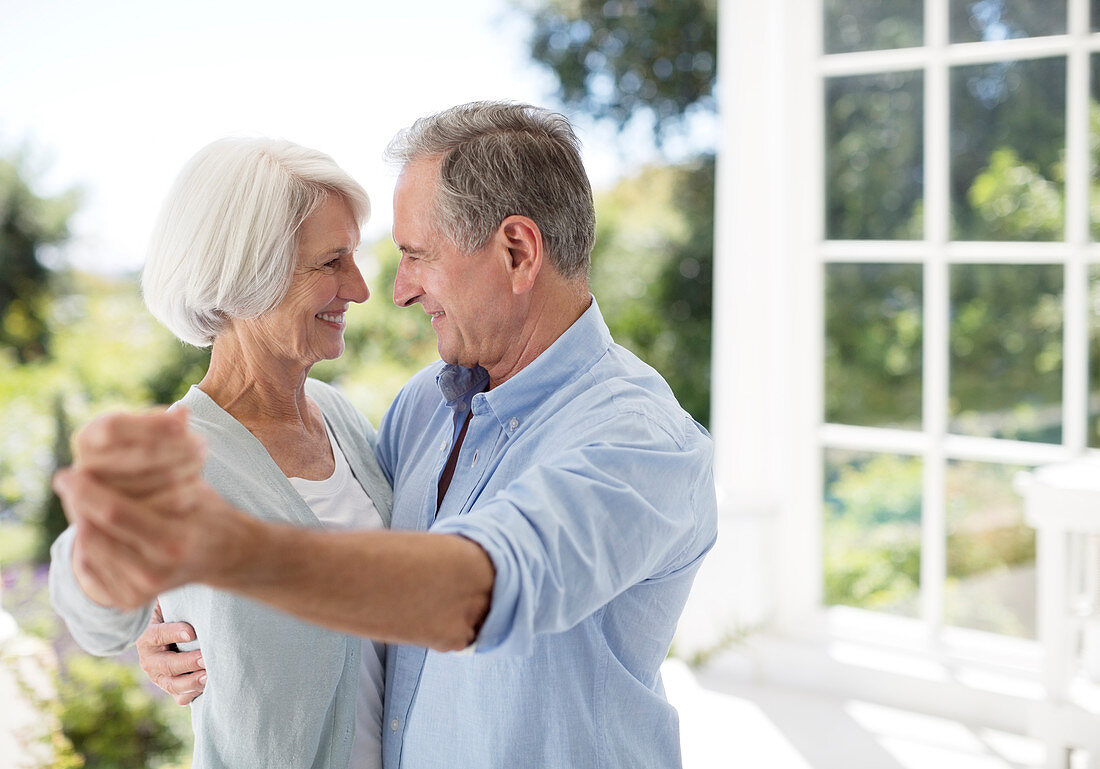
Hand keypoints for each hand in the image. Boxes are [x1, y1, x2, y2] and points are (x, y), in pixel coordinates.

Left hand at [53, 466, 241, 608]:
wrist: (223, 556)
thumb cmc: (205, 511)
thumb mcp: (193, 485)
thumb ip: (162, 464)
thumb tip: (161, 420)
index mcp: (175, 542)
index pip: (116, 512)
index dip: (86, 490)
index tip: (68, 470)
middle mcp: (155, 571)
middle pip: (94, 532)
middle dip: (76, 502)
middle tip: (66, 480)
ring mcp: (141, 590)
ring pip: (88, 548)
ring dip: (79, 519)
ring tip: (78, 498)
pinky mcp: (128, 600)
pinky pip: (90, 566)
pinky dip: (85, 541)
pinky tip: (90, 522)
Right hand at [73, 408, 205, 497]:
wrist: (128, 492)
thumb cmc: (142, 450)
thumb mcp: (147, 431)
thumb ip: (163, 422)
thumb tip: (183, 413)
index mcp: (87, 438)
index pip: (113, 428)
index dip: (150, 425)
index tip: (183, 424)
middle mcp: (83, 468)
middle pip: (132, 457)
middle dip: (174, 448)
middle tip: (202, 444)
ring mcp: (94, 498)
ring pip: (145, 484)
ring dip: (181, 468)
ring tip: (201, 458)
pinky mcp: (114, 522)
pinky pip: (154, 508)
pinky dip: (180, 494)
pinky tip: (197, 484)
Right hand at [138, 603, 205, 705]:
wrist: (172, 630)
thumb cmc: (176, 612)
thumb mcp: (170, 603)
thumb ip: (177, 602)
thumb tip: (191, 592)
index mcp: (146, 636)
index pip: (156, 635)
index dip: (173, 633)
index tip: (191, 632)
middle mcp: (149, 659)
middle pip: (166, 665)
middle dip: (188, 662)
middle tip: (206, 657)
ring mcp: (159, 676)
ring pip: (173, 685)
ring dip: (193, 682)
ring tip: (210, 675)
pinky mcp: (171, 687)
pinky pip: (180, 697)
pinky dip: (194, 694)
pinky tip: (209, 687)